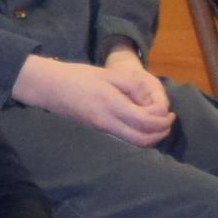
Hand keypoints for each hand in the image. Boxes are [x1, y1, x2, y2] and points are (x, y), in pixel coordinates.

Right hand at [15, 52, 174, 145]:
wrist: (47, 87)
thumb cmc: (77, 76)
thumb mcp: (108, 75)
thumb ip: (132, 87)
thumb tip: (152, 100)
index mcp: (110, 104)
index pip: (145, 121)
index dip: (162, 119)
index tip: (170, 112)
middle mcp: (106, 122)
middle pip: (142, 139)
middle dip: (161, 133)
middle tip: (168, 121)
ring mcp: (100, 130)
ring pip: (134, 143)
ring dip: (151, 136)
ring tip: (158, 123)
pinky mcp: (97, 131)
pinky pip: (124, 139)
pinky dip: (138, 135)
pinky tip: (141, 123)